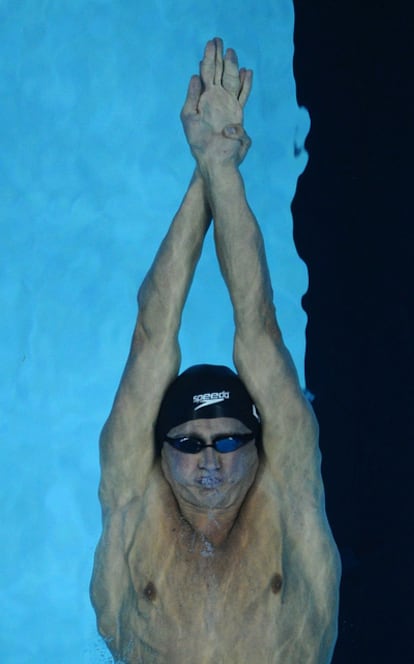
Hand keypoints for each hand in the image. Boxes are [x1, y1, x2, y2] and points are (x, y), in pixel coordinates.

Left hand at [181, 38, 252, 166]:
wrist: (212, 159)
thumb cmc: (198, 142)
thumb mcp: (189, 117)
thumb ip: (192, 97)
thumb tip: (195, 76)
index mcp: (204, 99)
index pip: (207, 74)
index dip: (208, 59)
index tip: (209, 44)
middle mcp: (217, 99)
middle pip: (220, 73)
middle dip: (219, 57)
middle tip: (219, 40)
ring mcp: (228, 106)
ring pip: (232, 81)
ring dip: (232, 66)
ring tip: (231, 51)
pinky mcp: (237, 114)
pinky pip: (242, 96)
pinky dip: (245, 84)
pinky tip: (246, 71)